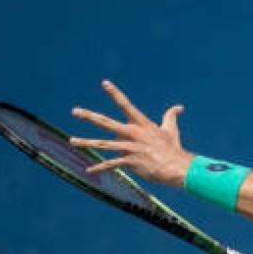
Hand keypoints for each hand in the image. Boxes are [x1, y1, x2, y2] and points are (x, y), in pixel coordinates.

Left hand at [69, 80, 194, 186]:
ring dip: (86, 143)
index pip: (126, 105)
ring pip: (103, 144)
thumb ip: (171, 116)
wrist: (177, 167)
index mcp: (142, 124)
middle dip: (90, 116)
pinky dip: (100, 167)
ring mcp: (130, 148)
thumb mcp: (171, 130)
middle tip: (75, 111)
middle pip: (107, 123)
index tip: (105, 83)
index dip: (115, 94)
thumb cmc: (173, 148)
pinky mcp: (130, 162)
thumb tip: (179, 107)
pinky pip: (111, 164)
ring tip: (73, 141)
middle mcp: (133, 134)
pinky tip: (89, 170)